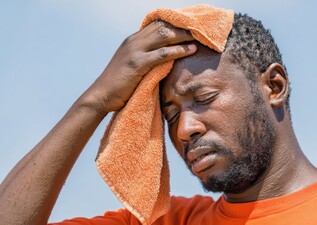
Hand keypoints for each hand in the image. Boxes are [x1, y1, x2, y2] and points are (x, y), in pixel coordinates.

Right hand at [80, 21, 196, 113]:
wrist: (101, 95)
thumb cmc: (119, 84)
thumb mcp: (132, 65)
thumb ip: (146, 57)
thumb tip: (164, 58)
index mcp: (133, 40)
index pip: (157, 24)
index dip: (176, 23)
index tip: (191, 26)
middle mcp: (134, 40)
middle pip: (164, 26)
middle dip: (183, 27)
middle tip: (201, 29)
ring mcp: (134, 51)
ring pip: (165, 36)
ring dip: (185, 35)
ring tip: (201, 37)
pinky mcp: (137, 63)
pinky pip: (162, 54)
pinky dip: (179, 50)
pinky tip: (191, 50)